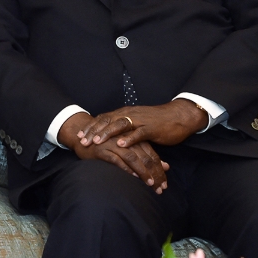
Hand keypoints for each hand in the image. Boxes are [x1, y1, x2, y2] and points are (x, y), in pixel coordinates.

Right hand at [59, 111, 170, 192]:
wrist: (83, 135)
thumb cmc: (109, 142)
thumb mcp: (130, 147)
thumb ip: (147, 155)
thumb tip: (166, 166)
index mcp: (134, 139)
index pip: (151, 155)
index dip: (159, 170)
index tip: (164, 184)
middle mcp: (126, 140)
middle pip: (144, 157)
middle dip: (154, 174)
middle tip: (160, 188)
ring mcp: (114, 144)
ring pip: (132, 158)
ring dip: (142, 172)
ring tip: (150, 184)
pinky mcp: (102, 150)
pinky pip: (116, 159)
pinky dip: (125, 167)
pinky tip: (133, 176)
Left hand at [77, 102, 208, 150]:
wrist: (178, 116)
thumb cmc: (156, 121)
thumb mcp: (136, 123)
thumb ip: (124, 128)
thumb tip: (110, 137)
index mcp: (125, 113)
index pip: (103, 119)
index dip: (91, 127)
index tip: (79, 135)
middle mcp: (130, 114)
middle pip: (107, 121)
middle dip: (93, 131)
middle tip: (81, 141)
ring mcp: (140, 121)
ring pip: (120, 125)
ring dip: (107, 133)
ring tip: (96, 141)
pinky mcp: (152, 128)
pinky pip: (139, 133)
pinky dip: (129, 138)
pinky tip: (121, 144)